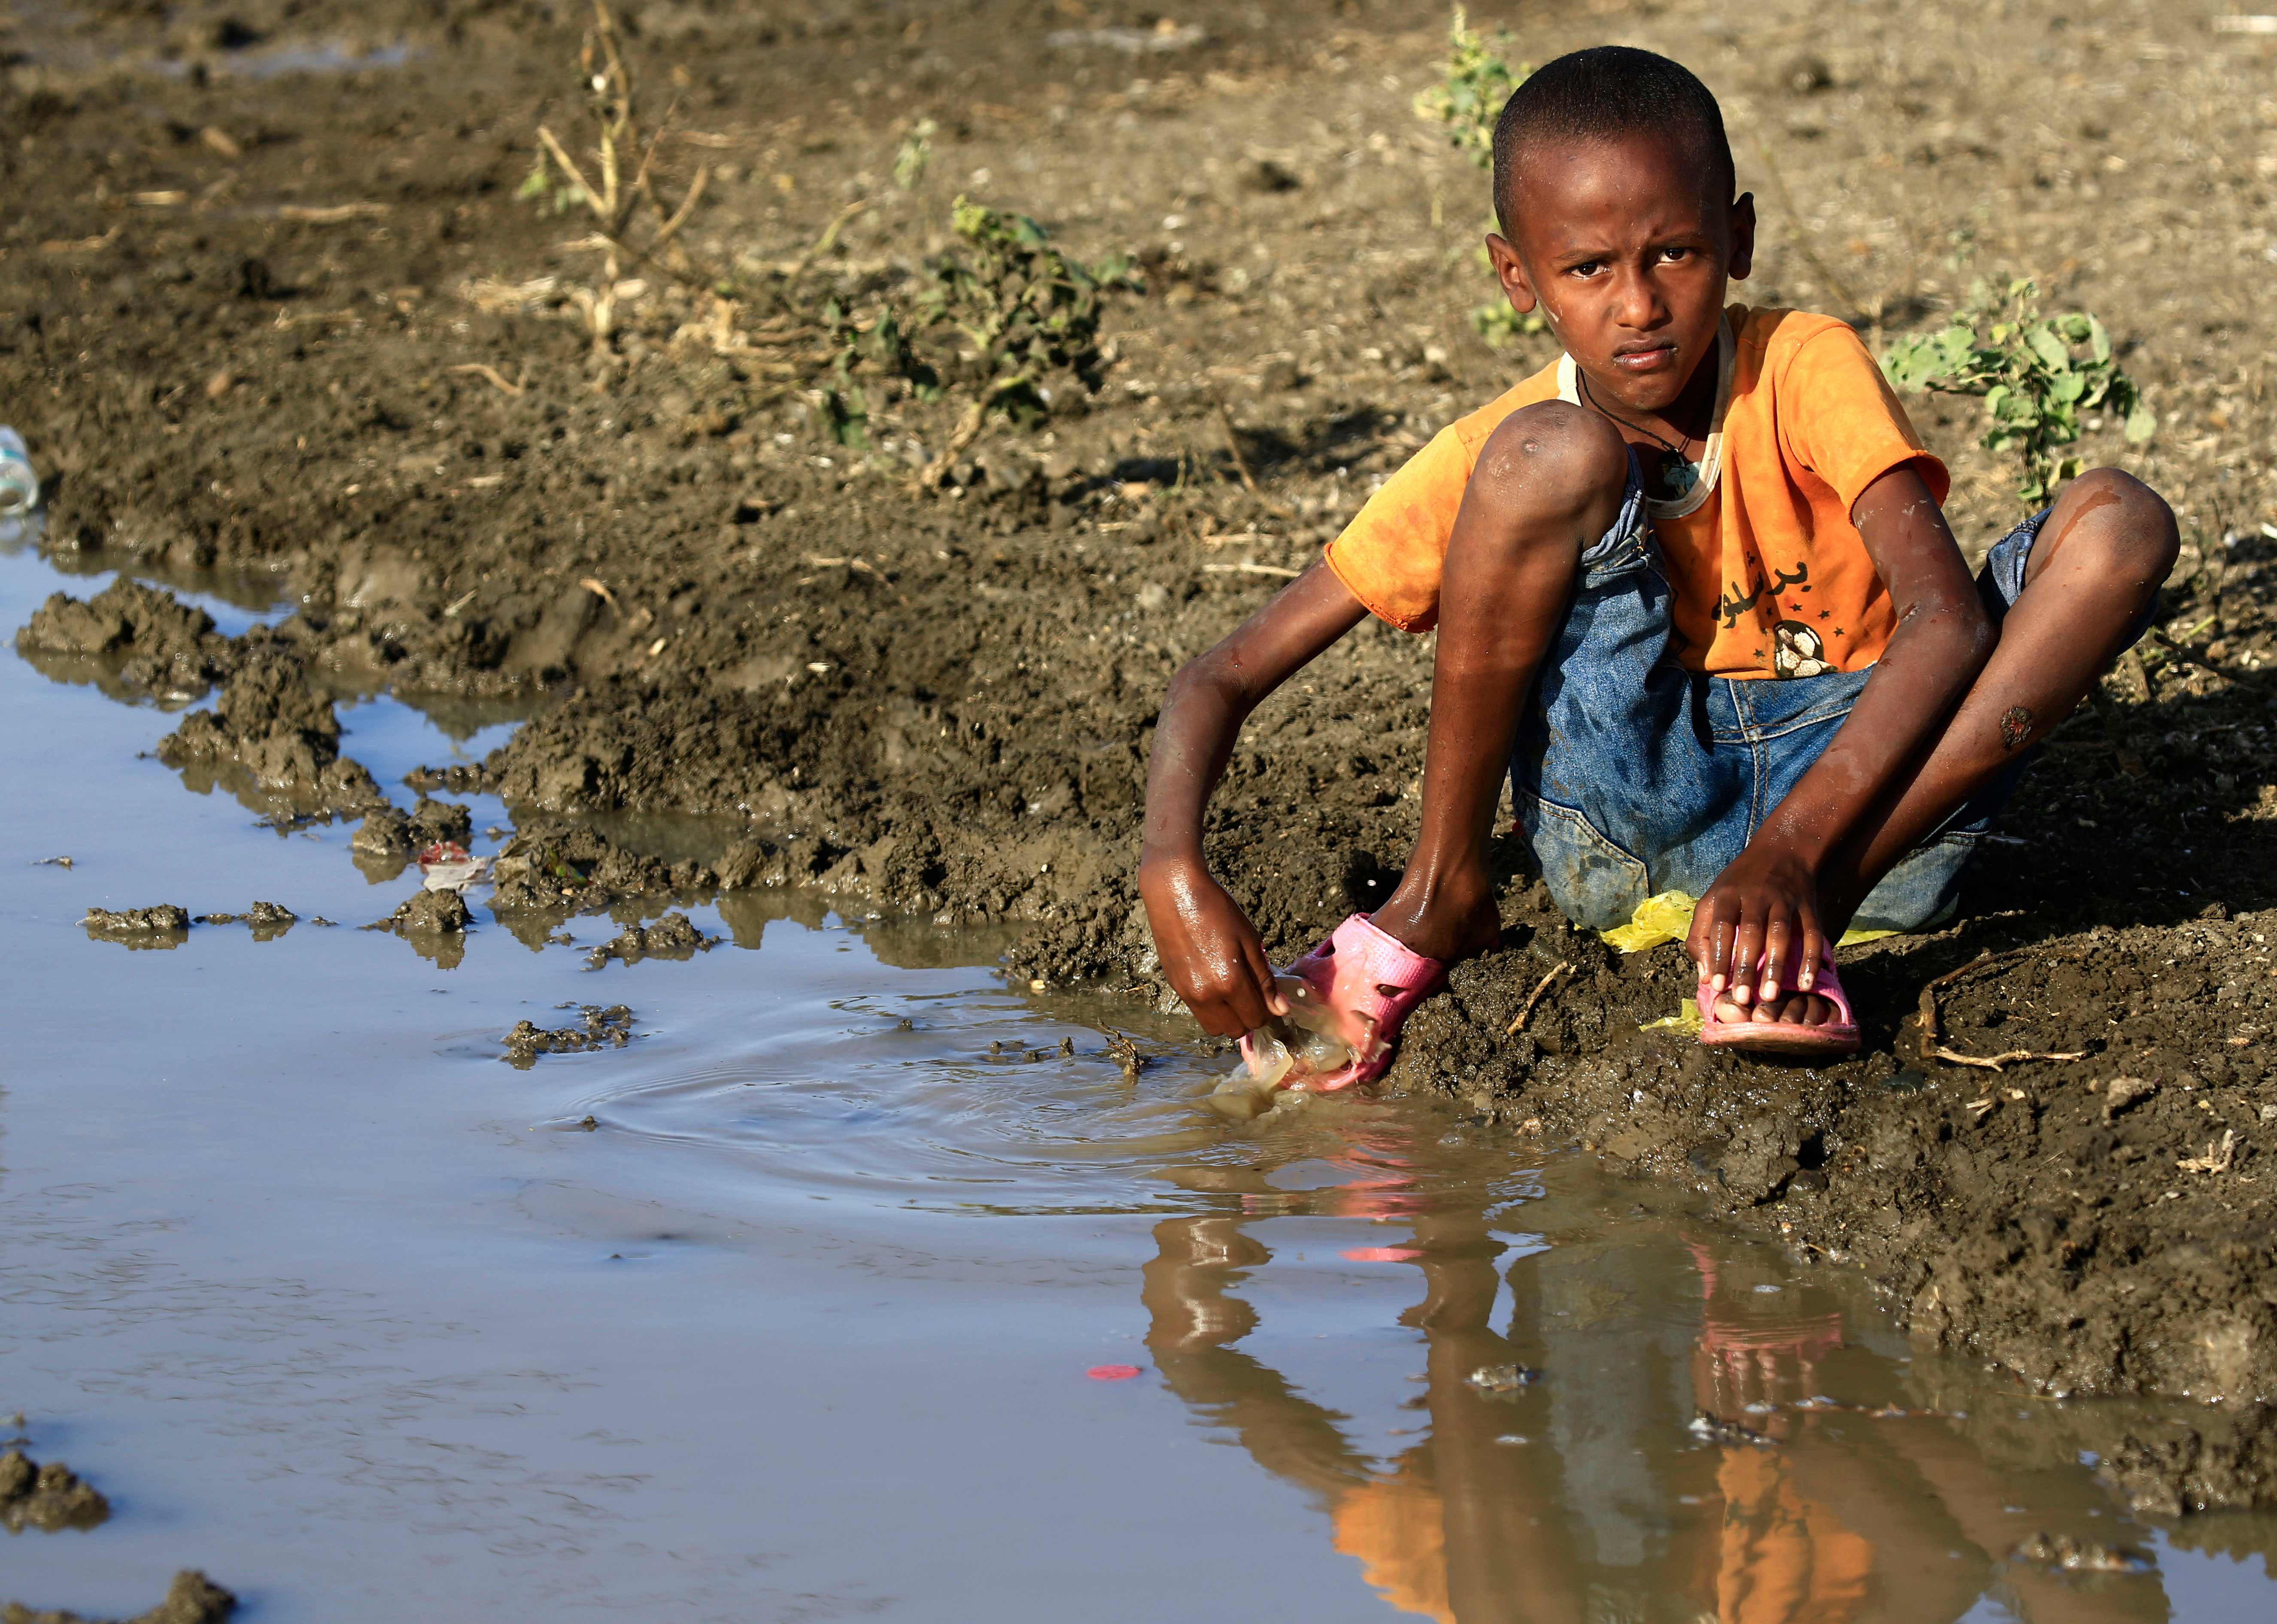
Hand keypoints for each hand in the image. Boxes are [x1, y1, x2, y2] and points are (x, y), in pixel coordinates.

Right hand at [1139, 857, 1286, 1037]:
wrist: (1174, 891)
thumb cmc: (1218, 909)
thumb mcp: (1250, 940)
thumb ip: (1265, 979)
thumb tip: (1280, 1009)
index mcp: (1229, 982)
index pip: (1256, 1018)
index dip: (1268, 1011)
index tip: (1270, 996)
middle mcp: (1206, 995)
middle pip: (1235, 1030)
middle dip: (1249, 1017)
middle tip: (1253, 994)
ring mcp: (1187, 993)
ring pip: (1214, 1027)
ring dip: (1229, 1017)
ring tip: (1234, 991)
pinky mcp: (1174, 986)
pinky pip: (1199, 1012)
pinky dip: (1212, 1007)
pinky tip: (1215, 981)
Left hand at [1686, 840, 1824, 1010]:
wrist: (1781, 851)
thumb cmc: (1738, 885)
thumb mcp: (1712, 900)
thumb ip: (1702, 935)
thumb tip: (1703, 975)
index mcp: (1728, 894)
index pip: (1721, 927)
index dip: (1718, 956)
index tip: (1715, 985)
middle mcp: (1757, 895)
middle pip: (1751, 933)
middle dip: (1746, 967)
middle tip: (1743, 998)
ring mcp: (1785, 900)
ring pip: (1781, 934)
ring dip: (1776, 966)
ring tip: (1771, 996)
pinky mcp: (1808, 907)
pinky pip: (1812, 935)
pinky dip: (1811, 960)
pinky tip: (1806, 984)